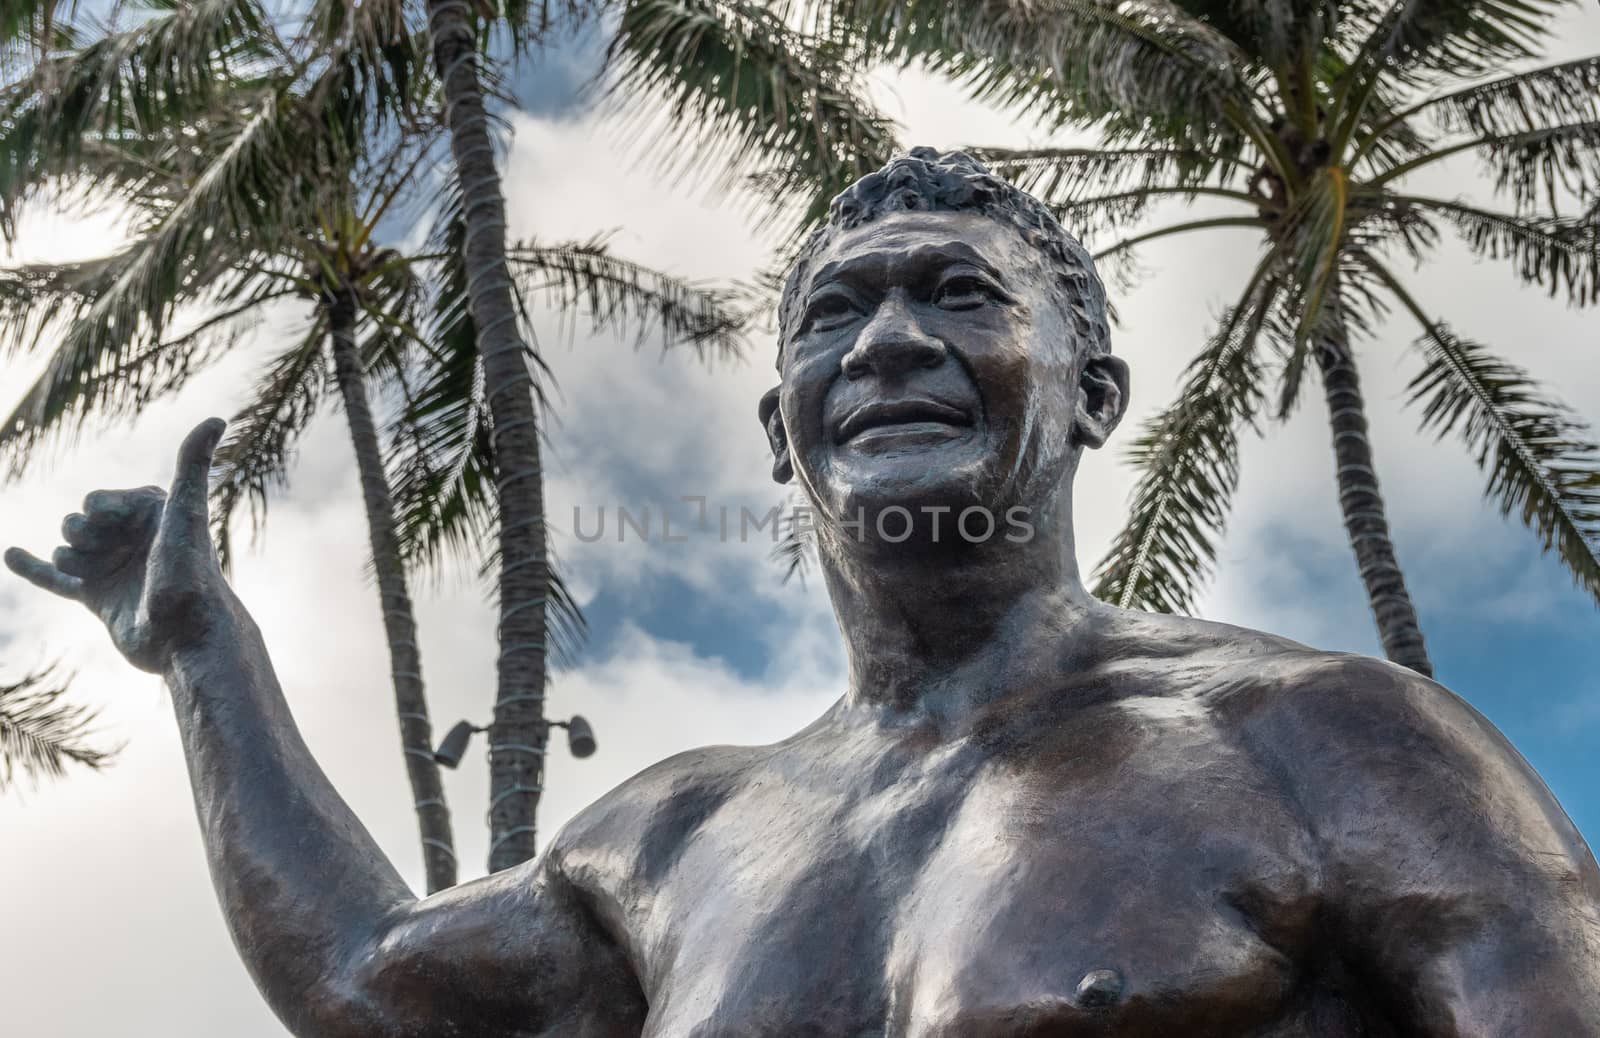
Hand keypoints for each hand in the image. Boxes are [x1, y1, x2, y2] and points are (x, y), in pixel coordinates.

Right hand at [4, 418, 229, 673]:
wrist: (187, 637)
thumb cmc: (189, 574)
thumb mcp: (186, 514)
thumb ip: (193, 468)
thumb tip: (216, 418)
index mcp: (152, 513)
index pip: (95, 501)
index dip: (102, 516)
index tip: (132, 534)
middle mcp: (134, 536)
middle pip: (77, 522)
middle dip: (85, 537)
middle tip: (117, 558)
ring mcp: (115, 566)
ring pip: (67, 550)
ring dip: (76, 563)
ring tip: (107, 581)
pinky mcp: (100, 597)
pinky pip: (55, 578)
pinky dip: (33, 566)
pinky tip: (11, 554)